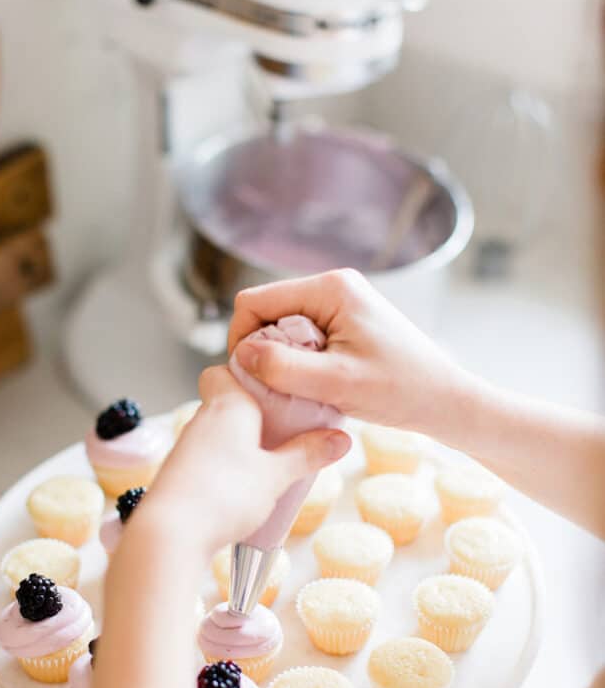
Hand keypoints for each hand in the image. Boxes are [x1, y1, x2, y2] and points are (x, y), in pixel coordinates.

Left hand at [134, 366, 349, 554]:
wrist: (171, 534)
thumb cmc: (223, 495)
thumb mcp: (277, 476)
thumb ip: (307, 455)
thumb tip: (340, 439)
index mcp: (227, 406)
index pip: (226, 369)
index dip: (249, 374)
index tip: (277, 390)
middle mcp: (202, 420)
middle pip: (227, 401)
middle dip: (255, 413)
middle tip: (285, 432)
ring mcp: (186, 447)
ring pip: (217, 431)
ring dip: (240, 442)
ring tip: (268, 464)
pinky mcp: (179, 474)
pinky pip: (207, 457)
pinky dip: (225, 465)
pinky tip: (241, 487)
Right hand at [228, 268, 472, 437]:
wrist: (445, 400)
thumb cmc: (400, 391)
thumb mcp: (336, 383)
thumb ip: (284, 368)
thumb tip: (242, 355)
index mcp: (331, 288)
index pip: (255, 301)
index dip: (242, 339)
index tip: (250, 377)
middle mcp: (334, 286)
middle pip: (267, 312)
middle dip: (263, 350)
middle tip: (278, 389)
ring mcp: (341, 303)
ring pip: (283, 327)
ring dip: (282, 359)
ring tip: (301, 390)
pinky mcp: (346, 322)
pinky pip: (302, 337)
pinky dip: (299, 362)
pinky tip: (314, 386)